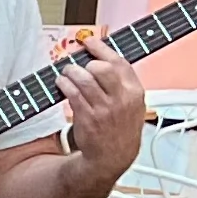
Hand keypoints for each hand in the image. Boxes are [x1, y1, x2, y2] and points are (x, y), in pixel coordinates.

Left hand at [57, 36, 144, 177]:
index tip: (89, 41)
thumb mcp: (132, 103)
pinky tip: (61, 83)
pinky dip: (64, 85)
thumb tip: (103, 58)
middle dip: (85, 62)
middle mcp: (121, 99)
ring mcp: (105, 109)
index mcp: (135, 92)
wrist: (113, 156)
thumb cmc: (121, 128)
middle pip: (101, 68)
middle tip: (77, 64)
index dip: (102, 48)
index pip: (119, 62)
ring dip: (71, 72)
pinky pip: (73, 94)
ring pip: (84, 79)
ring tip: (66, 73)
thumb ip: (121, 82)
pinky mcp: (88, 118)